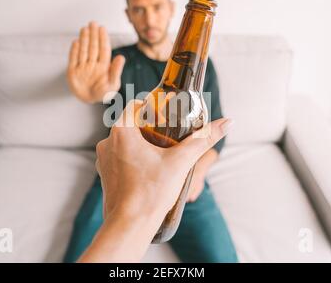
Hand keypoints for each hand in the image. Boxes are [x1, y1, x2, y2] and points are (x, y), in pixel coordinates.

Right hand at [67, 21, 125, 103]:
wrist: (89, 100)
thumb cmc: (103, 93)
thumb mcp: (112, 84)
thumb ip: (116, 71)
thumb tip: (121, 57)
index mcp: (104, 65)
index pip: (103, 49)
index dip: (103, 38)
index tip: (102, 28)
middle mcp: (93, 63)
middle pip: (93, 47)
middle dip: (93, 35)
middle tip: (93, 23)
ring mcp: (83, 66)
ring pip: (84, 50)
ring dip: (84, 39)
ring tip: (85, 29)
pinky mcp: (73, 71)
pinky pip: (73, 58)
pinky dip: (74, 50)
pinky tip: (76, 41)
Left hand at [80, 100, 231, 261]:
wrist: (130, 224)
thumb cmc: (151, 192)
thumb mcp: (181, 161)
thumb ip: (203, 139)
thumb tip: (226, 123)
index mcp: (121, 132)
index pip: (134, 105)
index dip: (151, 106)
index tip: (165, 113)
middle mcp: (107, 143)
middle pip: (130, 124)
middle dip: (148, 126)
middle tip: (167, 132)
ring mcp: (103, 160)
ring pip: (123, 142)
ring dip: (140, 142)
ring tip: (160, 151)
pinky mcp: (105, 174)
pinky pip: (119, 157)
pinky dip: (132, 157)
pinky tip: (148, 167)